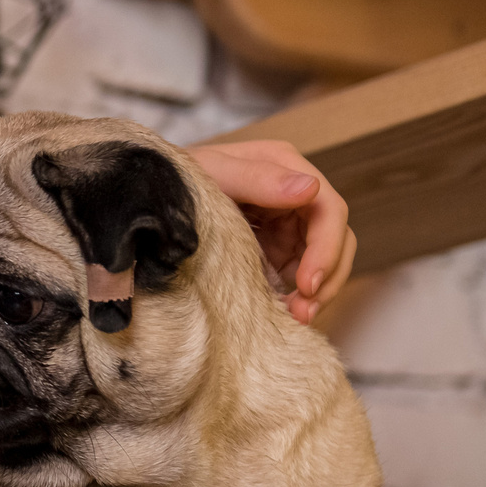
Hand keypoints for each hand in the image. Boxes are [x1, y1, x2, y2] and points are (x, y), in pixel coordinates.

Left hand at [186, 140, 356, 323]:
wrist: (148, 196)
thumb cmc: (178, 176)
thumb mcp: (212, 172)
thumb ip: (258, 178)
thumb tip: (310, 188)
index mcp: (286, 167)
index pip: (329, 209)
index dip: (327, 249)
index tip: (308, 283)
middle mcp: (294, 195)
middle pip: (337, 239)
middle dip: (327, 277)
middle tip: (304, 312)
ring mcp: (287, 224)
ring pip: (324, 261)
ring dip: (316, 293)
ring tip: (295, 319)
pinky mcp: (276, 249)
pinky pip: (300, 276)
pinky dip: (297, 297)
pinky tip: (283, 314)